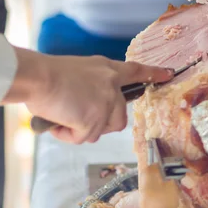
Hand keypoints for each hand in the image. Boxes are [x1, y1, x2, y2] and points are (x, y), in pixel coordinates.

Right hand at [2, 49, 173, 143]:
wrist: (39, 77)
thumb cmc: (48, 74)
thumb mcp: (79, 71)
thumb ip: (92, 84)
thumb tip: (87, 104)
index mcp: (107, 69)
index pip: (136, 71)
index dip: (153, 74)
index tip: (168, 74)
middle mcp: (112, 85)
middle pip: (119, 117)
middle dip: (100, 123)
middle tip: (77, 116)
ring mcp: (106, 103)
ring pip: (100, 130)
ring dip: (80, 129)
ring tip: (63, 114)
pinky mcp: (95, 120)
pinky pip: (82, 138)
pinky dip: (67, 134)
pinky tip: (58, 120)